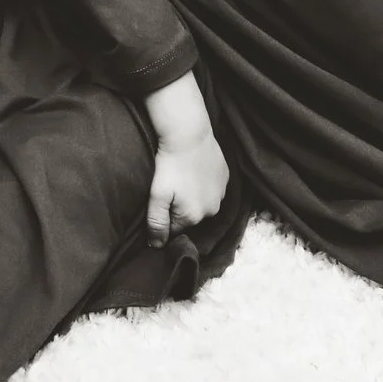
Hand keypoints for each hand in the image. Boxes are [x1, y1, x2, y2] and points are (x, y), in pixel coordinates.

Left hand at [146, 128, 229, 245]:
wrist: (189, 135)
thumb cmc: (169, 165)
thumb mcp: (157, 196)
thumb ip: (157, 223)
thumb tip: (157, 246)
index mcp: (193, 217)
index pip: (175, 229)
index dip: (165, 218)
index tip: (160, 202)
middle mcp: (212, 211)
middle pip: (190, 217)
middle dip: (179, 208)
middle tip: (170, 188)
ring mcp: (222, 194)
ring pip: (203, 203)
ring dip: (193, 196)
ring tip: (182, 178)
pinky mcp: (225, 177)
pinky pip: (213, 188)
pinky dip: (204, 184)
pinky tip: (194, 171)